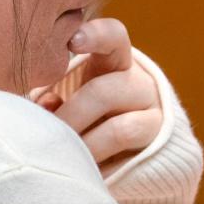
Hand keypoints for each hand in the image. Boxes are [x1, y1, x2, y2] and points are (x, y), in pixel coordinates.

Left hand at [36, 18, 162, 172]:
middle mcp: (140, 82)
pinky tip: (84, 168)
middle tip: (48, 134)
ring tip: (64, 155)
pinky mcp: (159, 143)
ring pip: (119, 129)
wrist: (131, 147)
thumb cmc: (88, 113)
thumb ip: (55, 96)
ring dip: (85, 145)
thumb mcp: (72, 97)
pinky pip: (127, 157)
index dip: (96, 35)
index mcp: (115, 60)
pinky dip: (100, 163)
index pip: (114, 35)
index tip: (72, 42)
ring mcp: (153, 112)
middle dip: (70, 116)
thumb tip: (44, 105)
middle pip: (103, 91)